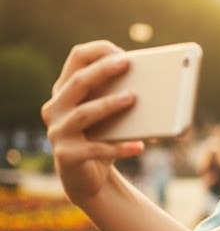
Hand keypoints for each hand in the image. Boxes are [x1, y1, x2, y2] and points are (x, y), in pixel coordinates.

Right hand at [42, 41, 143, 202]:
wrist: (88, 178)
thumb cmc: (103, 138)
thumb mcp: (109, 115)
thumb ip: (119, 96)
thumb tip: (155, 86)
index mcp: (65, 90)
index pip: (77, 58)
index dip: (99, 51)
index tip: (123, 53)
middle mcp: (54, 108)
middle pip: (78, 82)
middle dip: (102, 70)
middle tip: (126, 63)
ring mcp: (58, 132)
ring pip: (84, 113)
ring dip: (109, 104)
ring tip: (133, 98)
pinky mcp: (67, 155)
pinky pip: (96, 149)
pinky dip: (119, 148)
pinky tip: (139, 146)